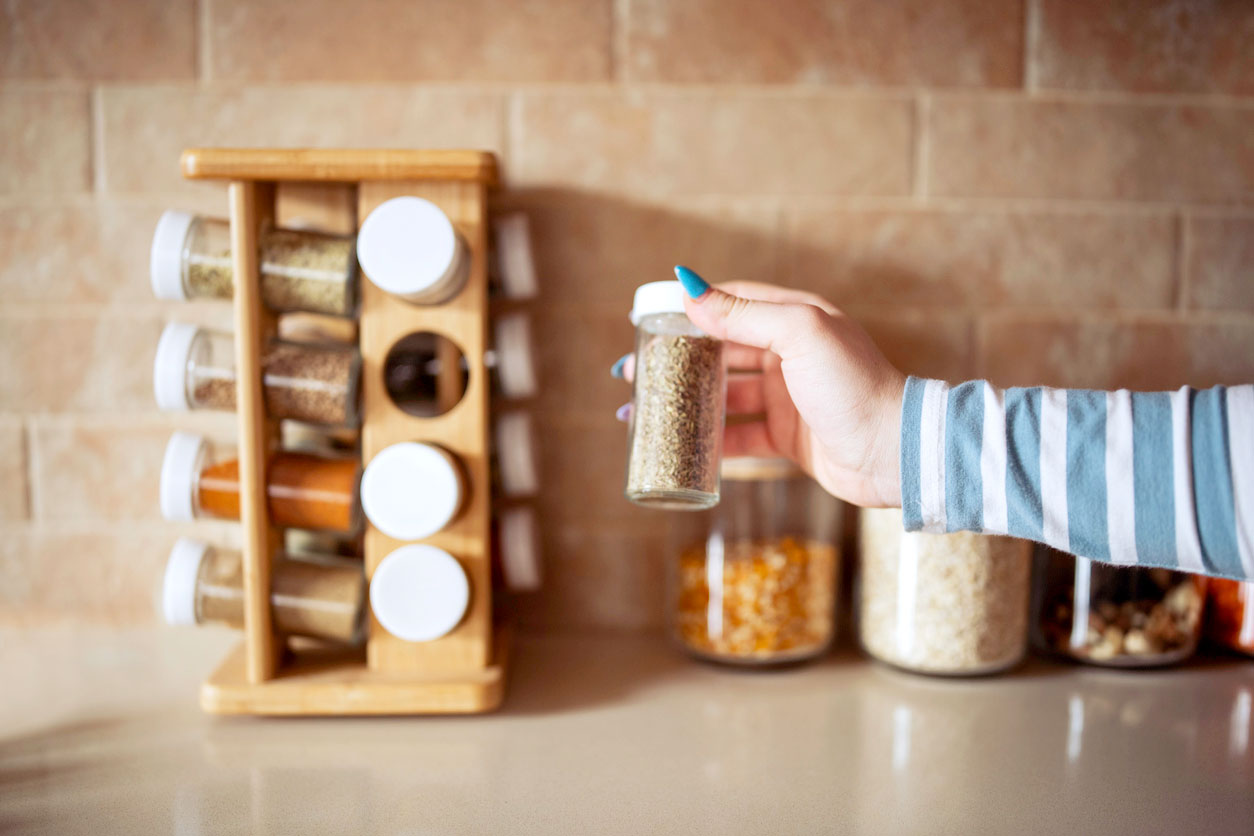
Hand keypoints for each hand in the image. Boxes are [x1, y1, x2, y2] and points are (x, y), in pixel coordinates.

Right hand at [615, 269, 904, 507]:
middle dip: (676, 360)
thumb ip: (744, 314)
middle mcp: (789, 354)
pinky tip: (679, 445)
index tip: (647, 318)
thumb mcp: (800, 335)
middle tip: (632, 371)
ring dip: (685, 401)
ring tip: (642, 410)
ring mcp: (787, 397)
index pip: (730, 301)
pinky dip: (709, 441)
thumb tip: (690, 289)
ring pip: (724, 395)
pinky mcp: (788, 437)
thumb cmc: (854, 386)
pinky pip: (739, 436)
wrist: (895, 452)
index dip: (688, 308)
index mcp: (794, 318)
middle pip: (720, 350)